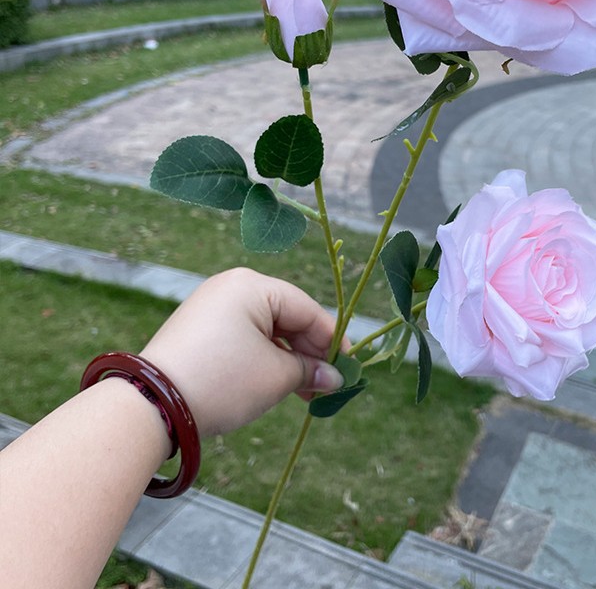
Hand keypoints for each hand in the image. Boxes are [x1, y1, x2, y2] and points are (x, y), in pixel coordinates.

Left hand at [140, 268, 345, 437]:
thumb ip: (311, 371)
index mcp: (252, 286)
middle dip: (309, 354)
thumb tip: (335, 377)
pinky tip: (277, 384)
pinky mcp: (199, 329)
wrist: (151, 404)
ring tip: (305, 393)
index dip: (332, 339)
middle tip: (327, 385)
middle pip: (286, 318)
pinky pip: (244, 338)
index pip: (306, 309)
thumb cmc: (223, 381)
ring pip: (266, 330)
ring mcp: (212, 307)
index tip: (348, 367)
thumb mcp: (276, 377)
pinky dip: (264, 359)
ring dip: (288, 360)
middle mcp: (232, 288)